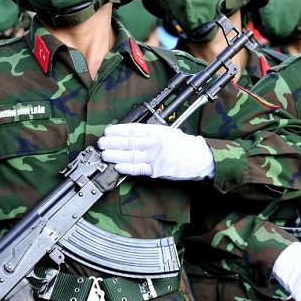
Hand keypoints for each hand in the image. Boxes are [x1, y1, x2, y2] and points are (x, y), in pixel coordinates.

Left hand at [98, 124, 214, 179]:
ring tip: (104, 154)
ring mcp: (155, 157)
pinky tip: (117, 165)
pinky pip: (139, 168)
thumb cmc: (186, 146)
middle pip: (129, 142)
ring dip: (115, 154)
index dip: (119, 131)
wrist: (200, 159)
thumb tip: (133, 134)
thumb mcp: (169, 132)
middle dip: (113, 142)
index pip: (134, 129)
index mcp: (158, 131)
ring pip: (131, 155)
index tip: (108, 131)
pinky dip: (127, 167)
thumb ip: (152, 133)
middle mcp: (155, 143)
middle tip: (101, 142)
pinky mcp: (157, 170)